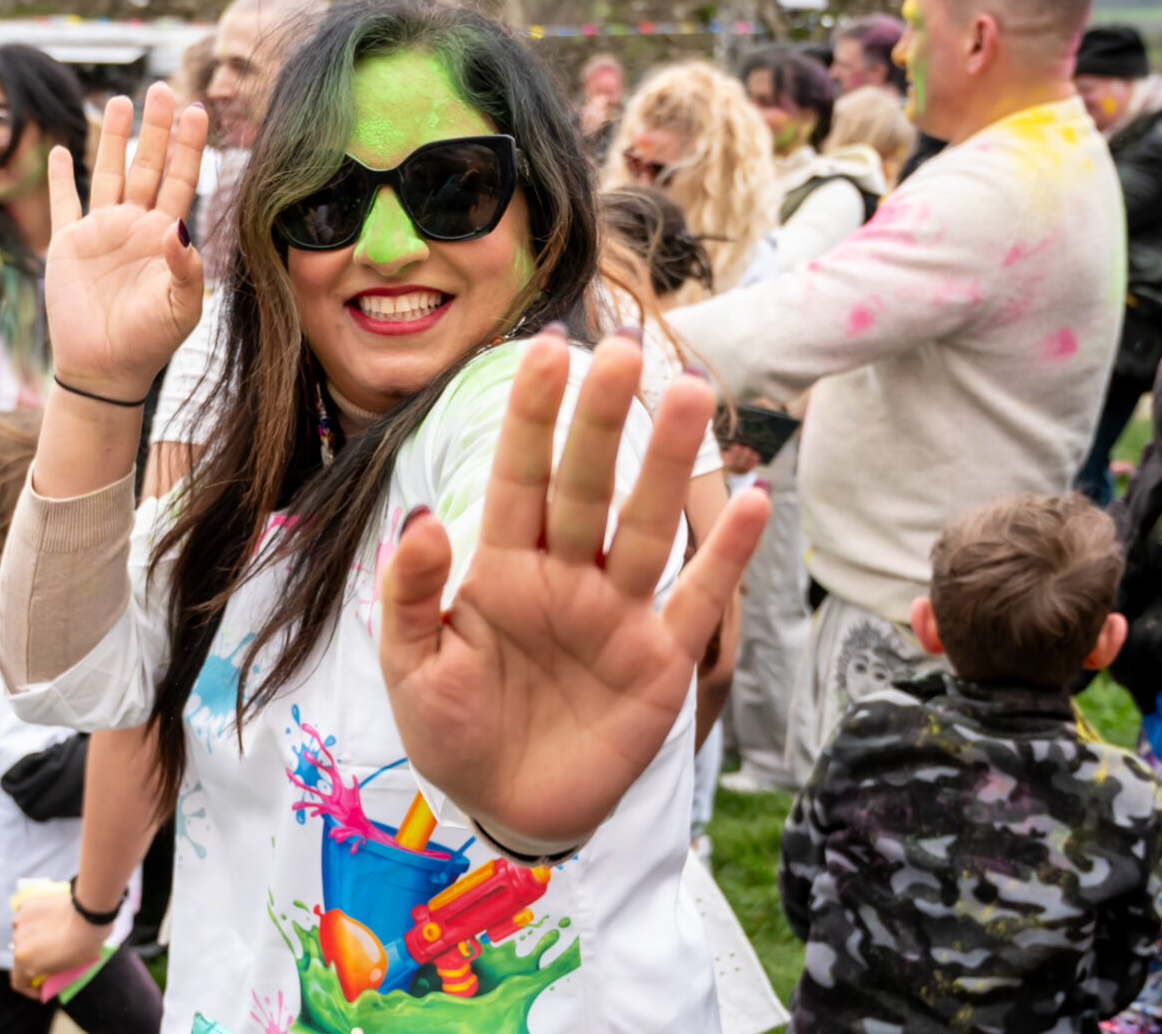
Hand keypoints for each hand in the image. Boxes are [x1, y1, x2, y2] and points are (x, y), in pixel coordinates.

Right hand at [11, 890, 112, 996]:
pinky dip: (34, 919)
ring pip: (23, 934)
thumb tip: (48, 970)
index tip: (42, 987)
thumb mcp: (66, 969)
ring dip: (32, 936)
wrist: (89, 916)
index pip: (19, 983)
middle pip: (21, 956)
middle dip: (34, 958)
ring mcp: (20, 922)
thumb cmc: (83, 947)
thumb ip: (49, 971)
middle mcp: (17, 943)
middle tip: (51, 953)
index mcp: (25, 963)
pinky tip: (48, 916)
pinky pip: (26, 916)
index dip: (30, 989)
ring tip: (51, 931)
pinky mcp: (27, 905)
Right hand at [44, 84, 207, 403]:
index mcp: (167, 236)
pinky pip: (65, 202)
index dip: (189, 146)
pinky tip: (63, 149)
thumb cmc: (150, 342)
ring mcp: (102, 232)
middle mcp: (136, 226)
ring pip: (110, 172)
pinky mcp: (68, 244)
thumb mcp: (182, 308)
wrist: (105, 369)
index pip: (181, 179)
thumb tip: (179, 226)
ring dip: (115, 138)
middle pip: (148, 165)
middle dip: (155, 128)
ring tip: (122, 101)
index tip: (198, 110)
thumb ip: (187, 268)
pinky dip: (62, 176)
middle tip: (163, 88)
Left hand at [378, 331, 769, 849]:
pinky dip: (725, 556)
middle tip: (625, 351)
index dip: (530, 415)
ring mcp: (616, 615)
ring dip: (667, 464)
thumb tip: (421, 516)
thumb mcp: (409, 668)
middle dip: (602, 421)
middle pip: (587, 485)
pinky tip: (752, 500)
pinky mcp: (658, 663)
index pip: (518, 476)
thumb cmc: (452, 730)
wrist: (504, 811)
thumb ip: (410, 594)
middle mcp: (565, 575)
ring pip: (645, 526)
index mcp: (502, 568)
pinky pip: (696, 602)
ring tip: (690, 394)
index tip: (543, 350)